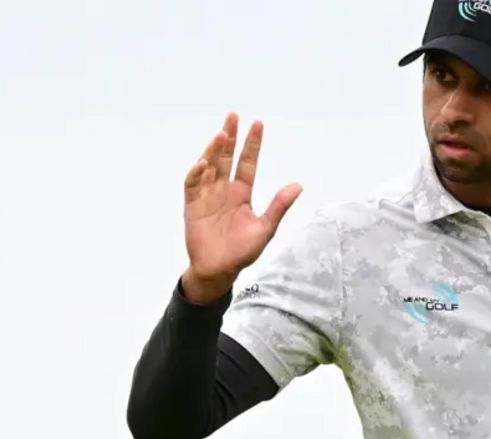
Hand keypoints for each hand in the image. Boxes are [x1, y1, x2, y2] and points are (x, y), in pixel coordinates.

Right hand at [181, 112, 302, 303]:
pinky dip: (197, 173)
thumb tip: (298, 185)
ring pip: (209, 166)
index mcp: (242, 193)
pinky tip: (204, 163)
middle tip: (233, 116)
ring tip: (222, 134)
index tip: (257, 124)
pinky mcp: (192, 205)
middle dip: (230, 137)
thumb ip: (278, 206)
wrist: (219, 269)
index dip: (252, 144)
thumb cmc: (242, 251)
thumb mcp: (265, 228)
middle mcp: (224, 190)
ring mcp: (207, 196)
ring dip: (214, 150)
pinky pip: (193, 184)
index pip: (247, 163)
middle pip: (226, 157)